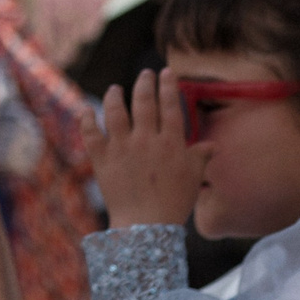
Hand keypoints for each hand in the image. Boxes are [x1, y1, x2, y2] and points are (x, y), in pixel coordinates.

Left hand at [89, 70, 206, 228]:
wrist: (146, 226)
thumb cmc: (174, 203)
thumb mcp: (193, 178)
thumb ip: (200, 157)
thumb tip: (212, 146)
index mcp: (170, 143)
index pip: (169, 105)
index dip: (168, 86)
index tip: (166, 72)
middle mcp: (145, 140)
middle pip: (143, 101)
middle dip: (145, 83)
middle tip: (146, 74)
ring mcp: (121, 148)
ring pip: (115, 111)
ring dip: (115, 96)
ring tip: (116, 89)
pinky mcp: (102, 159)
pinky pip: (90, 132)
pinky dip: (87, 119)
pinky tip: (87, 110)